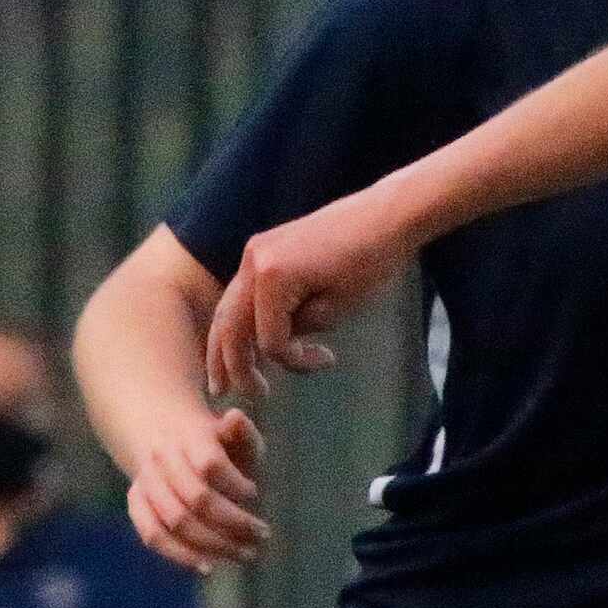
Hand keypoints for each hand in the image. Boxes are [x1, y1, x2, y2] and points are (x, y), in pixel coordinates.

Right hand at [127, 407, 267, 574]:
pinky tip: (209, 566)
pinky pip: (152, 535)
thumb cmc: (215, 444)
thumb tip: (235, 416)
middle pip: (195, 499)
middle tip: (261, 534)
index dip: (235, 484)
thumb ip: (244, 432)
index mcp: (189, 438)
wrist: (167, 441)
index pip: (210, 464)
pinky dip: (179, 554)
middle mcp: (162, 461)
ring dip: (213, 543)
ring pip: (175, 522)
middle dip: (233, 521)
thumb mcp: (235, 434)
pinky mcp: (137, 504)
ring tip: (246, 554)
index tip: (256, 493)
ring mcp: (146, 484)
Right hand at [203, 189, 405, 401]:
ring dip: (224, 344)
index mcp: (271, 278)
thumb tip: (274, 342)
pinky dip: (242, 318)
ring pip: (229, 308)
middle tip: (228, 393)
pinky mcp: (263, 248)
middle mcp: (252, 262)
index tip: (327, 360)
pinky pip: (243, 291)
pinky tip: (245, 339)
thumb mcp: (338, 306)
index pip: (269, 339)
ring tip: (222, 376)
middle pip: (230, 325)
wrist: (385, 215)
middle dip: (230, 363)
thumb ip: (299, 328)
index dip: (293, 360)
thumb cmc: (371, 261)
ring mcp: (254, 252)